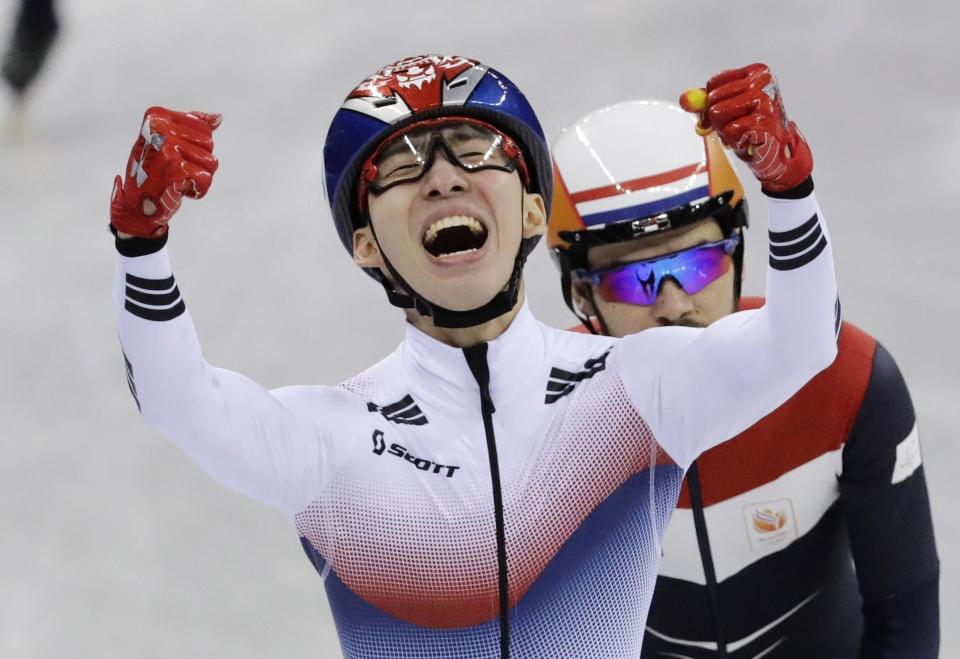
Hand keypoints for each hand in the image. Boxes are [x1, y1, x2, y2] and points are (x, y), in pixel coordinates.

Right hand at [110, 107, 220, 237]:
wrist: (136, 206)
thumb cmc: (153, 171)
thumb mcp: (168, 142)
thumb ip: (193, 127)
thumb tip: (218, 118)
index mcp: (157, 117)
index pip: (203, 129)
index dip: (197, 148)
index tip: (176, 156)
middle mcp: (159, 129)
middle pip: (209, 145)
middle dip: (198, 162)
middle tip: (176, 170)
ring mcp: (167, 148)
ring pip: (211, 162)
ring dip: (199, 177)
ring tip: (178, 180)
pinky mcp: (175, 169)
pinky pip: (206, 179)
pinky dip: (198, 190)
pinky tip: (180, 190)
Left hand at [680, 64, 811, 193]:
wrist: (774, 152)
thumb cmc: (752, 127)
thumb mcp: (726, 109)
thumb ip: (704, 102)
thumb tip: (685, 99)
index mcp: (757, 73)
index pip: (713, 83)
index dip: (711, 103)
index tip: (723, 112)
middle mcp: (764, 83)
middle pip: (714, 99)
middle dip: (716, 119)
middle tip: (734, 126)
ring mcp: (766, 102)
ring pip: (719, 113)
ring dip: (724, 129)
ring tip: (740, 132)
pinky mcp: (765, 122)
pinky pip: (730, 130)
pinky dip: (733, 139)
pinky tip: (747, 139)